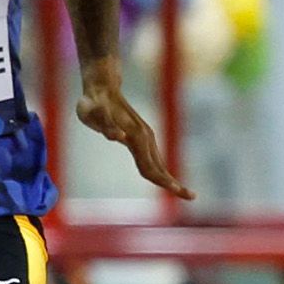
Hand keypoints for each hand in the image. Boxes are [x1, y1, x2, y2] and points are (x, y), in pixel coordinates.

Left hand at [76, 65, 192, 198]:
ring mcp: (144, 137)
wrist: (102, 87)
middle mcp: (143, 137)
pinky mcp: (142, 137)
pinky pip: (153, 159)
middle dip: (174, 184)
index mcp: (134, 136)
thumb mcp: (91, 114)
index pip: (149, 165)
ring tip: (183, 192)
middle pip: (159, 167)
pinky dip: (161, 171)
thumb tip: (119, 138)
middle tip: (191, 197)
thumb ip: (105, 126)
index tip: (175, 190)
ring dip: (170, 179)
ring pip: (158, 163)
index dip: (161, 180)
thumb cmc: (93, 103)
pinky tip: (165, 179)